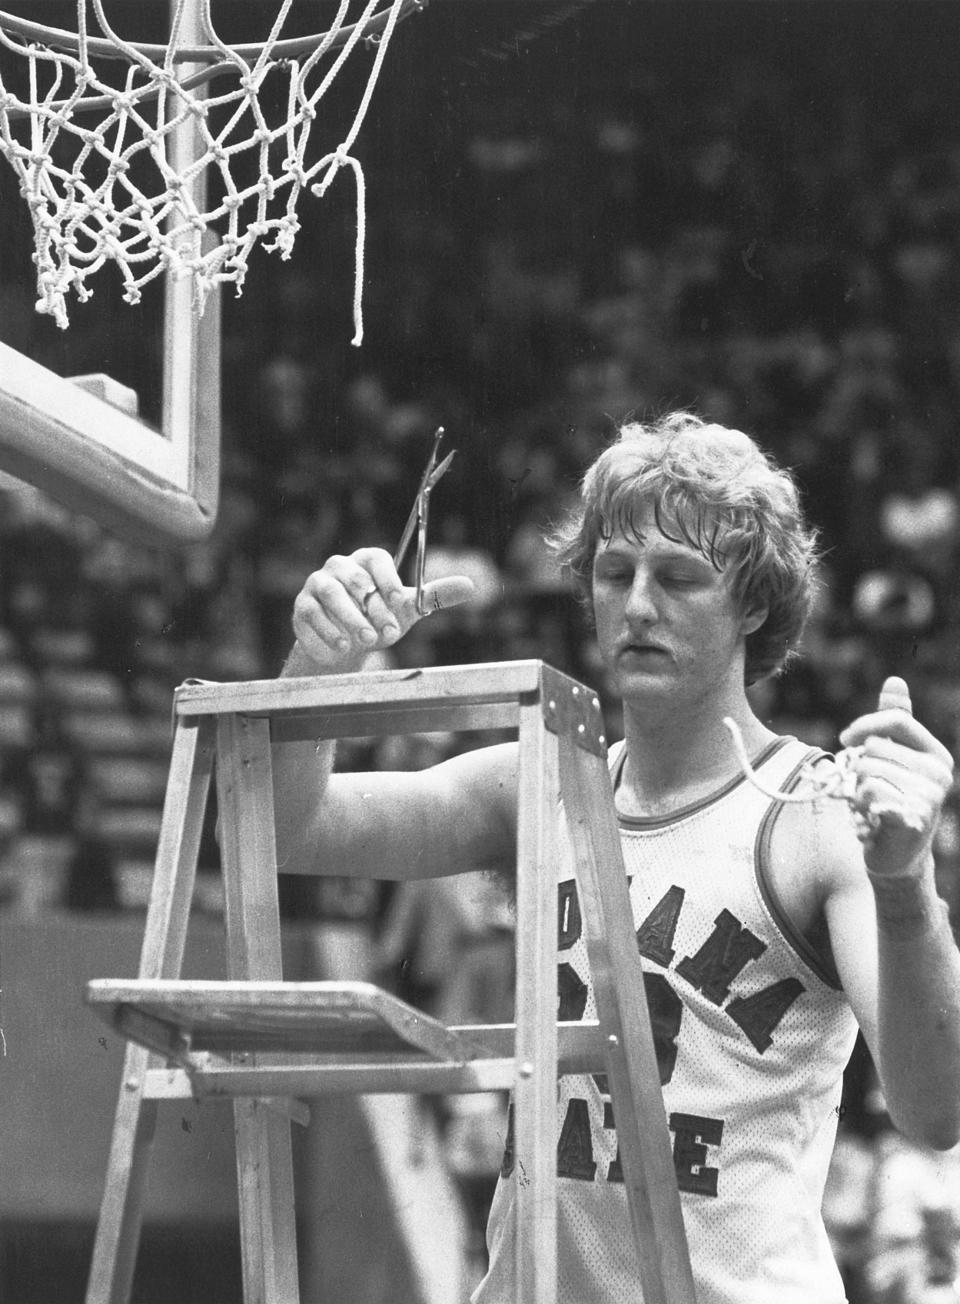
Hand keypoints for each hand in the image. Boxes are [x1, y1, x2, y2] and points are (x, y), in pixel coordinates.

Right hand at [290, 547, 474, 670]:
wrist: (348, 644)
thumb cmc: (379, 618)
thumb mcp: (407, 609)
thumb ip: (435, 595)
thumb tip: (470, 586)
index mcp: (366, 561)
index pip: (377, 560)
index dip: (389, 579)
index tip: (401, 601)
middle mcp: (339, 567)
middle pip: (354, 581)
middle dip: (371, 608)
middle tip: (386, 633)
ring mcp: (316, 585)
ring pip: (330, 596)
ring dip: (348, 621)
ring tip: (363, 642)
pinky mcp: (301, 608)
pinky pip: (309, 616)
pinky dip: (325, 634)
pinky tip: (340, 649)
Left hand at [838, 676, 953, 876]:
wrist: (896, 854)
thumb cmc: (889, 798)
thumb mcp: (892, 756)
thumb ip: (894, 720)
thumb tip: (895, 680)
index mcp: (935, 754)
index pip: (896, 719)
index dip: (864, 725)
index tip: (846, 739)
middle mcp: (939, 773)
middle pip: (876, 746)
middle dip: (859, 766)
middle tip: (867, 787)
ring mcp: (929, 795)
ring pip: (869, 769)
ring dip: (858, 787)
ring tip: (871, 802)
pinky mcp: (913, 816)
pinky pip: (870, 791)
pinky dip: (861, 802)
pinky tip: (872, 815)